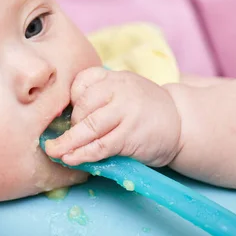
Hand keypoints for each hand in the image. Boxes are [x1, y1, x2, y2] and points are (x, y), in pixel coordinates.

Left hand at [45, 67, 181, 166]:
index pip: (82, 81)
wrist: (181, 122)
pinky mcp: (130, 135)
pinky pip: (100, 146)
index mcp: (115, 77)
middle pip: (82, 105)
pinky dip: (82, 154)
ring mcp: (126, 112)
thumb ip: (101, 95)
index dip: (70, 100)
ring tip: (54, 152)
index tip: (67, 113)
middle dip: (70, 124)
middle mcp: (119, 90)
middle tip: (66, 136)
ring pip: (88, 127)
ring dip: (67, 143)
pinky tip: (71, 159)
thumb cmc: (145, 108)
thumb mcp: (125, 90)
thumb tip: (66, 117)